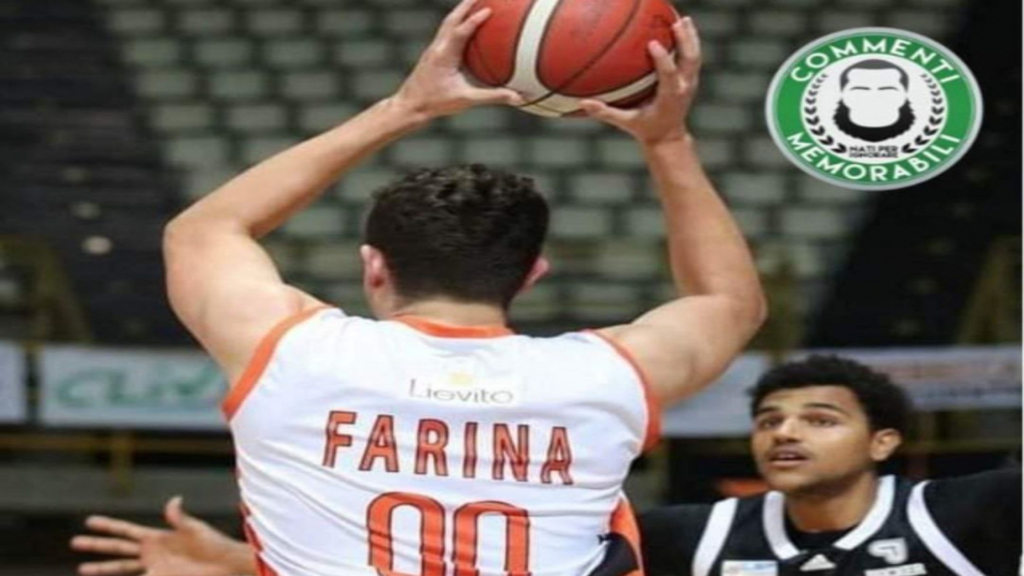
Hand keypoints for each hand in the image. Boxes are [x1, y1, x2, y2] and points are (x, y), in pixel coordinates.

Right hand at [71, 496, 254, 575]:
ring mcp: (154, 568)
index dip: (107, 525)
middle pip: (117, 549)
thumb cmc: (213, 544)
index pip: (125, 530)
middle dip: (95, 546)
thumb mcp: (194, 528)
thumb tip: (174, 500)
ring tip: (81, 569)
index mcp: (156, 537)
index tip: (88, 521)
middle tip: (74, 542)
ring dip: (102, 569)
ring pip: (121, 568)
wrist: (225, 564)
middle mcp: (151, 553)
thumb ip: (179, 517)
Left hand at [392, 0, 522, 118]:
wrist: (409, 106)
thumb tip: (518, 97)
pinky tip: (465, 26)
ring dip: (460, 11)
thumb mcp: (466, 100)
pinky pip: (446, 32)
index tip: (488, 8)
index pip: (460, 32)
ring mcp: (433, 49)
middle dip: (466, 4)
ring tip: (474, 1)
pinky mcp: (432, 54)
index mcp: (444, 56)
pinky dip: (457, 23)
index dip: (474, 19)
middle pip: (451, 19)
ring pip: (447, 23)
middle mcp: (437, 48)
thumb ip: (492, 97)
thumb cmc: (435, 103)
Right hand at [580, 17, 701, 145]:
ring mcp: (690, 83)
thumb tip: (583, 103)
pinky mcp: (691, 79)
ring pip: (694, 55)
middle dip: (684, 41)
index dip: (662, 58)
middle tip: (675, 24)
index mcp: (669, 97)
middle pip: (689, 60)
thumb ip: (606, 112)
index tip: (653, 42)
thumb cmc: (645, 129)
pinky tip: (681, 27)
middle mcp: (684, 88)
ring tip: (682, 19)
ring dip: (690, 37)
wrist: (669, 137)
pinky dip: (689, 41)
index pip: (668, 75)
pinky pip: (692, 57)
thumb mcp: (625, 122)